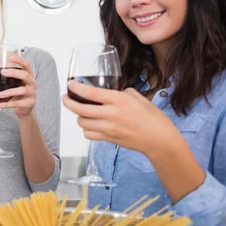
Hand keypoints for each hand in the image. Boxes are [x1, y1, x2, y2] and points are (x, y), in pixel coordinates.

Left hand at [0, 55, 37, 117]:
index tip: (10, 57)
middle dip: (14, 73)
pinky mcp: (29, 104)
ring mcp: (32, 94)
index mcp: (29, 76)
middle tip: (2, 72)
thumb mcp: (16, 83)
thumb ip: (8, 77)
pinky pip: (16, 103)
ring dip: (9, 92)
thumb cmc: (18, 93)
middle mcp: (32, 83)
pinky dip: (6, 105)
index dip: (20, 60)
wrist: (25, 109)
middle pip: (25, 75)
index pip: (27, 65)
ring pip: (22, 90)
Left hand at [62, 80, 178, 154]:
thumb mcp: (138, 98)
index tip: (70, 84)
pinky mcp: (108, 139)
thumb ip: (123, 93)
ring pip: (82, 123)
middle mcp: (111, 114)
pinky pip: (89, 134)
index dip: (76, 88)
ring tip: (81, 112)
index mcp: (119, 100)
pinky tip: (90, 125)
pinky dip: (86, 129)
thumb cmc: (153, 119)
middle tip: (66, 98)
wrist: (160, 140)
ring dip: (79, 116)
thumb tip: (113, 92)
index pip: (91, 93)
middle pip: (80, 109)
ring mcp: (108, 128)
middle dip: (68, 102)